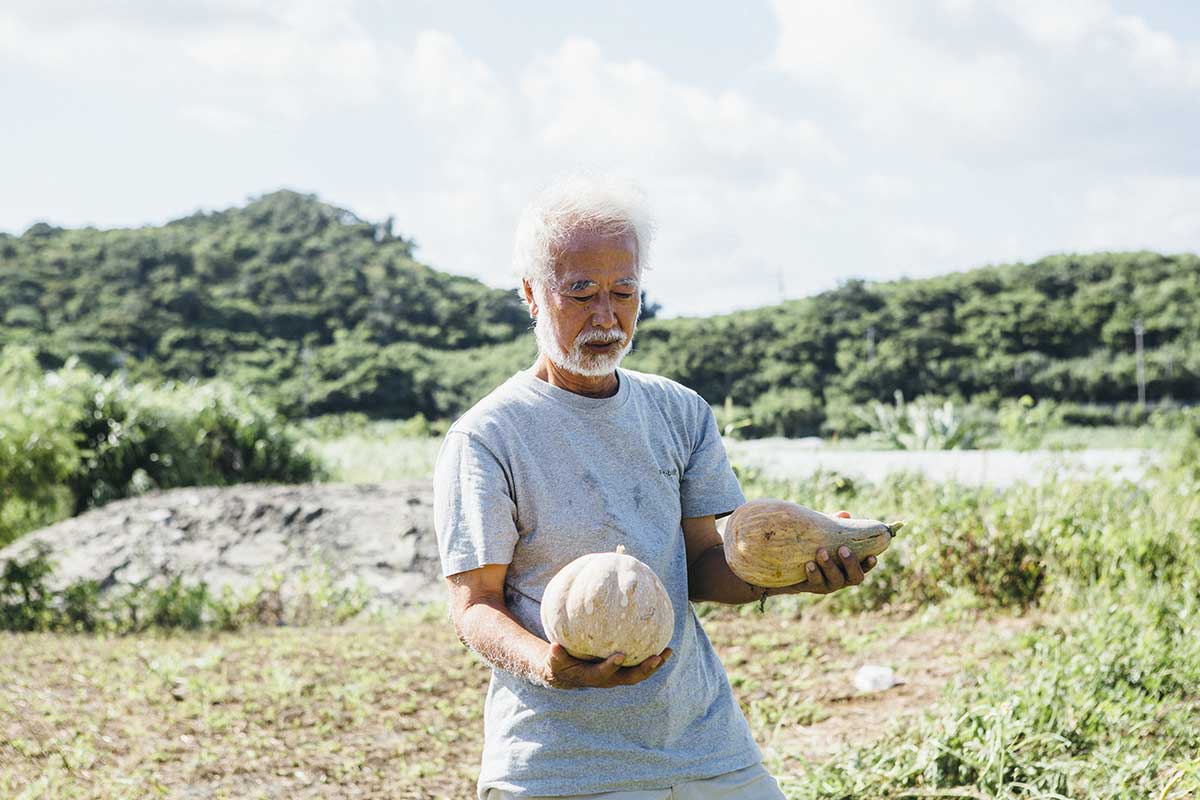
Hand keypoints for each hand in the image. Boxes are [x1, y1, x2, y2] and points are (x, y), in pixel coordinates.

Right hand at [540, 643, 672, 688]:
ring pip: (639, 672)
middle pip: (630, 678)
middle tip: (656, 657)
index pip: (604, 674)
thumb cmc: (560, 663)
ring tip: (668, 651)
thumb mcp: (554, 660)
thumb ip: (555, 655)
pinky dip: (651, 656)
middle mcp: (609, 679)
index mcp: (592, 677)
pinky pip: (640, 663)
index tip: (620, 655)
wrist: (567, 674)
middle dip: (644, 670)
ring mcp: (618, 675)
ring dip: (654, 664)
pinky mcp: (623, 669)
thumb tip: (554, 646)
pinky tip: (662, 640)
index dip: (612, 666)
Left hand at [778, 510, 876, 595]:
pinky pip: (815, 583)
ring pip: (835, 580)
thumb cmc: (816, 545)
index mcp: (849, 567)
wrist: (793, 566)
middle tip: (842, 549)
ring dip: (829, 566)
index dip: (869, 564)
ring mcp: (828, 585)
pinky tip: (809, 564)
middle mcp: (842, 579)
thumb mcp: (826, 535)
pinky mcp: (812, 587)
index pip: (864, 568)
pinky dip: (813, 573)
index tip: (872, 556)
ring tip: (821, 552)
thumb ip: (836, 526)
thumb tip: (845, 515)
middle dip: (850, 563)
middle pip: (854, 577)